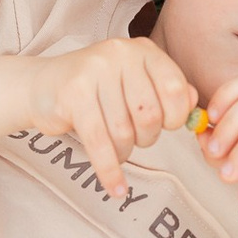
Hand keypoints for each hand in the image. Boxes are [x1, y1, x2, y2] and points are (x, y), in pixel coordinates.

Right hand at [25, 38, 196, 198]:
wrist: (41, 86)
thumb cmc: (96, 89)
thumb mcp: (134, 83)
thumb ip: (167, 92)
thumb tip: (196, 109)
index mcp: (141, 50)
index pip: (175, 88)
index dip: (176, 117)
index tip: (167, 127)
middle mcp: (119, 55)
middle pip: (150, 114)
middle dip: (146, 137)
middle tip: (134, 139)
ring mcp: (94, 72)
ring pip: (123, 131)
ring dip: (123, 152)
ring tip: (115, 150)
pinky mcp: (73, 95)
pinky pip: (99, 142)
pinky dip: (109, 170)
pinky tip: (116, 188)